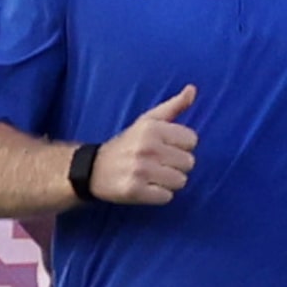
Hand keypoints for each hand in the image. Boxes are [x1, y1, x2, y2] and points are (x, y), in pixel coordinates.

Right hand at [89, 85, 197, 206]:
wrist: (93, 169)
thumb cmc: (127, 144)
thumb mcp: (147, 121)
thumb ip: (173, 106)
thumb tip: (192, 89)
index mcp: (152, 128)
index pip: (192, 140)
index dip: (181, 146)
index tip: (166, 148)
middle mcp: (147, 148)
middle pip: (189, 163)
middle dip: (176, 165)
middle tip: (158, 164)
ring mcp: (140, 170)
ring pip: (180, 181)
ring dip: (169, 182)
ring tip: (152, 176)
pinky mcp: (135, 190)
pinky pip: (166, 197)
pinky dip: (159, 195)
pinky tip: (146, 187)